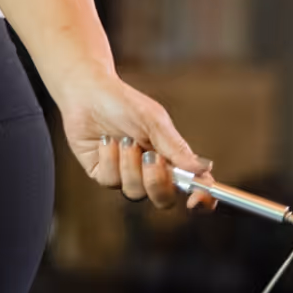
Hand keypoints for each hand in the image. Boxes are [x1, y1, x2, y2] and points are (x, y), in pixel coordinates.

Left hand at [58, 71, 213, 211]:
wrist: (88, 92)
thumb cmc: (125, 103)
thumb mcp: (155, 122)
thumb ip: (176, 148)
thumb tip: (204, 169)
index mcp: (172, 159)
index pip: (194, 187)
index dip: (201, 199)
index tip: (195, 199)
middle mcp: (151, 172)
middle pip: (163, 200)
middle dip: (157, 183)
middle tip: (150, 157)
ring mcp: (126, 176)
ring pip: (135, 192)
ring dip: (129, 164)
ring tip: (123, 139)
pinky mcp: (103, 175)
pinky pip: (110, 181)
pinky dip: (109, 159)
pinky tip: (105, 141)